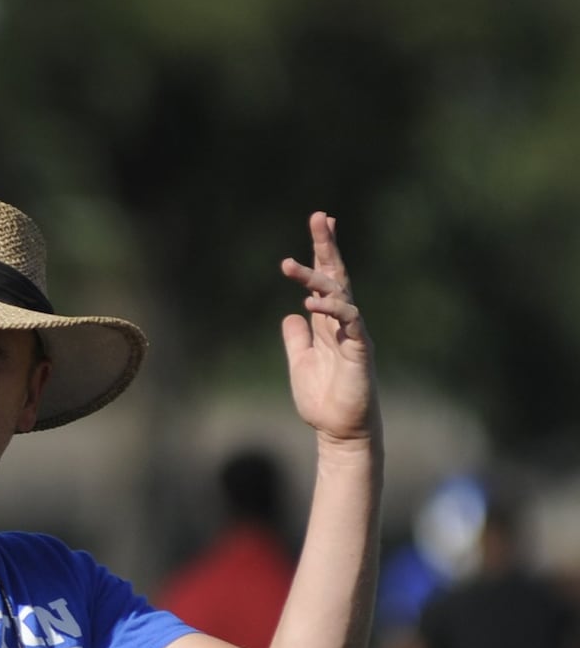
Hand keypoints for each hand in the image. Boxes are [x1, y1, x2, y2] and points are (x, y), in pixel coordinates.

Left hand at [280, 212, 377, 445]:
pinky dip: (331, 308)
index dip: (323, 252)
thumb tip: (291, 315)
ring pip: (339, 293)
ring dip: (315, 277)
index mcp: (329, 324)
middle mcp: (344, 323)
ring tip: (288, 265)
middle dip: (328, 246)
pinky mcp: (359, 349)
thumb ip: (296, 339)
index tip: (320, 221)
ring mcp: (353, 334)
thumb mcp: (301, 363)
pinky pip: (349, 320)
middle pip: (338, 276)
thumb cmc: (324, 400)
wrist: (340, 430)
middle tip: (319, 217)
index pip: (327, 280)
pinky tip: (310, 302)